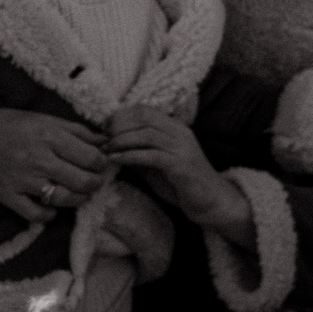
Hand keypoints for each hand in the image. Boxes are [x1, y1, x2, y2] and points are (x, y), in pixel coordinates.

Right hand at [0, 108, 110, 221]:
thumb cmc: (6, 124)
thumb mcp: (43, 118)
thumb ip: (76, 130)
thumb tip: (105, 139)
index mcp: (50, 137)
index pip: (92, 157)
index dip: (103, 163)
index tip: (102, 164)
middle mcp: (39, 159)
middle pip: (83, 181)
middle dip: (96, 184)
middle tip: (95, 181)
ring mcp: (23, 180)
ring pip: (64, 199)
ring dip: (79, 200)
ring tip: (80, 194)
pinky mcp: (7, 196)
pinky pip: (34, 215)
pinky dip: (48, 215)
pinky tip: (52, 209)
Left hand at [107, 106, 250, 239]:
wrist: (210, 201)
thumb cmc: (181, 184)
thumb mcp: (155, 164)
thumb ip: (138, 152)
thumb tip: (110, 145)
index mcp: (176, 128)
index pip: (145, 110)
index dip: (121, 116)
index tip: (104, 129)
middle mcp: (181, 133)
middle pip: (144, 118)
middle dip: (118, 126)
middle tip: (103, 139)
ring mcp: (182, 148)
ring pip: (147, 134)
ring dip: (121, 140)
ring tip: (106, 150)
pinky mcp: (181, 165)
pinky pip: (152, 155)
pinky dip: (130, 155)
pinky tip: (116, 160)